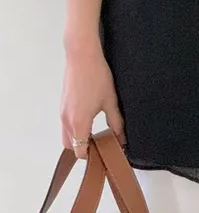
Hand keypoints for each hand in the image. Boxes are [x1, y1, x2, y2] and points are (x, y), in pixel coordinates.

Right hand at [60, 38, 124, 158]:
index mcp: (78, 122)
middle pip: (70, 145)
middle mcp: (66, 120)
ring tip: (95, 130)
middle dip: (82, 148)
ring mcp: (62, 112)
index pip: (79, 151)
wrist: (82, 57)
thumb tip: (122, 138)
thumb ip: (116, 122)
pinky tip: (89, 117)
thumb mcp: (110, 101)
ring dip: (77, 137)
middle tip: (100, 143)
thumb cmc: (97, 78)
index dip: (91, 155)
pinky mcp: (62, 104)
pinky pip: (65, 123)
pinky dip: (74, 127)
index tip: (103, 153)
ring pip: (66, 134)